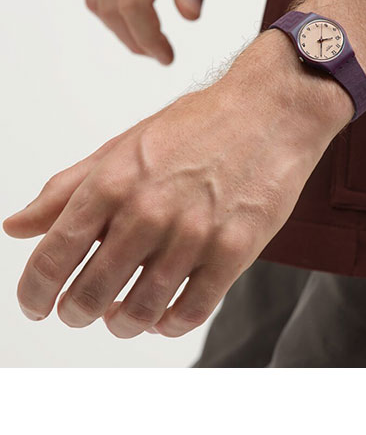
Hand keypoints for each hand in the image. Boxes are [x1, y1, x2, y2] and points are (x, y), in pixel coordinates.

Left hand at [3, 31, 350, 337]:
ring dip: (123, 323)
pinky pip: (190, 311)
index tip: (36, 304)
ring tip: (122, 316)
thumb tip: (16, 226)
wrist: (270, 111)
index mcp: (113, 181)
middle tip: (79, 311)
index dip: (35, 291)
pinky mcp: (234, 250)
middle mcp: (148, 210)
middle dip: (76, 312)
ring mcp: (193, 233)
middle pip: (91, 294)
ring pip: (140, 311)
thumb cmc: (197, 126)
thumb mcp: (123, 147)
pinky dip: (169, 323)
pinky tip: (164, 315)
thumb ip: (67, 189)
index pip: (53, 256)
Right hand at [82, 0, 228, 63]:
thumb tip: (190, 16)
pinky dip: (104, 2)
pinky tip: (126, 8)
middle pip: (111, 8)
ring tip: (144, 36)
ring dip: (117, 25)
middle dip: (134, 39)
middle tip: (159, 53)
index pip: (136, 5)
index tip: (167, 56)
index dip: (149, 39)